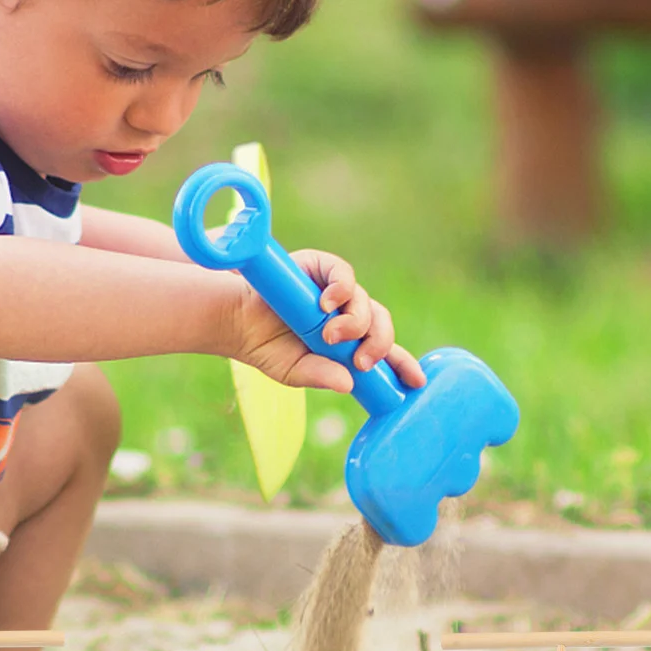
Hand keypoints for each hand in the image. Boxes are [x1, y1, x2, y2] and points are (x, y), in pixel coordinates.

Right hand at [230, 249, 426, 395]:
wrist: (234, 320)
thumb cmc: (265, 347)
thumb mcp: (295, 371)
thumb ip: (321, 376)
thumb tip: (348, 383)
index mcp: (347, 341)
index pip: (383, 349)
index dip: (402, 363)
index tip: (416, 382)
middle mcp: (346, 313)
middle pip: (381, 323)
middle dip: (378, 344)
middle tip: (362, 361)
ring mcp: (334, 289)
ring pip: (366, 302)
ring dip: (355, 322)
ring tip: (330, 335)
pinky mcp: (320, 266)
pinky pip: (344, 274)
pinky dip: (342, 288)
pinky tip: (328, 303)